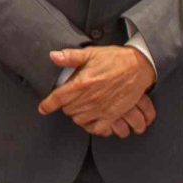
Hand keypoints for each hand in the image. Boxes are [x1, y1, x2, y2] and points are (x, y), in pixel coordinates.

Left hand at [40, 46, 155, 133]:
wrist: (139, 67)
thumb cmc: (115, 59)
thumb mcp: (91, 53)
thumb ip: (70, 57)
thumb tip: (53, 56)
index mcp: (82, 83)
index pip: (58, 97)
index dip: (48, 104)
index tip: (43, 108)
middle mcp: (90, 98)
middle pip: (68, 110)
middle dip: (66, 105)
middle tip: (70, 99)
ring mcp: (101, 109)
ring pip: (79, 120)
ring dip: (77, 114)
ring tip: (80, 107)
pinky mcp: (113, 115)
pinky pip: (97, 129)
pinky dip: (91, 126)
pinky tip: (91, 119)